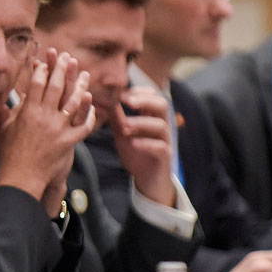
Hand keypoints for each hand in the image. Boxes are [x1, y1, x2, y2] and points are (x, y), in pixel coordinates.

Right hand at [0, 51, 93, 208]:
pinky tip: (93, 108)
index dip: (43, 71)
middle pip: (56, 87)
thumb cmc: (9, 153)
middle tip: (67, 57)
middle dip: (62, 69)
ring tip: (85, 75)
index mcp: (27, 112)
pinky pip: (83, 126)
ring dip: (81, 87)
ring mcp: (57, 129)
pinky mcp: (68, 142)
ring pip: (73, 102)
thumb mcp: (1, 130)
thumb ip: (2, 112)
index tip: (47, 62)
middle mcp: (43, 117)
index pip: (37, 84)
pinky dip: (89, 116)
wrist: (21, 177)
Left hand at [112, 86, 175, 206]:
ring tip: (124, 127)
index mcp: (152, 117)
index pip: (152, 96)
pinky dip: (147, 144)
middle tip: (127, 101)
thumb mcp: (123, 134)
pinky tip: (133, 143)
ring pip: (161, 125)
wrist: (147, 179)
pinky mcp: (165, 157)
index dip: (139, 92)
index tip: (121, 93)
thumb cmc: (136, 152)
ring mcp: (165, 141)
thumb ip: (117, 119)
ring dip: (141, 123)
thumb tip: (106, 101)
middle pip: (162, 105)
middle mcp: (162, 126)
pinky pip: (161, 147)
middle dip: (145, 100)